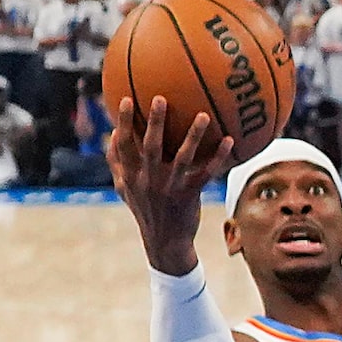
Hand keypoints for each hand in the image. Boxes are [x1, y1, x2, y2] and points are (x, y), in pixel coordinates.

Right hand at [104, 96, 229, 275]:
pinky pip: (206, 174)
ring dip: (193, 136)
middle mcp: (149, 180)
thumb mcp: (125, 189)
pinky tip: (229, 140)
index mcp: (131, 176)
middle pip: (150, 147)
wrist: (165, 242)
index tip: (125, 99)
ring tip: (203, 115)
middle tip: (160, 98)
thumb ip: (117, 163)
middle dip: (154, 122)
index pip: (124, 146)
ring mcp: (170, 188)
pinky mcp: (189, 196)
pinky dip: (218, 157)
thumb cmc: (145, 209)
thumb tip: (113, 133)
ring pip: (182, 158)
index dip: (123, 123)